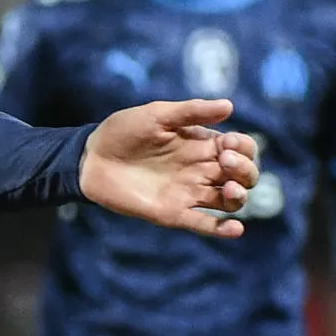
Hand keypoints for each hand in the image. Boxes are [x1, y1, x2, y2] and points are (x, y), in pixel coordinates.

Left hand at [80, 100, 260, 237]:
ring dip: (238, 196)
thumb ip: (191, 111)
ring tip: (228, 188)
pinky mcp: (173, 213)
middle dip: (245, 170)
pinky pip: (204, 225)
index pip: (241, 149)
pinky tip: (235, 228)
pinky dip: (223, 230)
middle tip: (224, 162)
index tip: (227, 144)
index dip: (244, 148)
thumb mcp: (157, 114)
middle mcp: (201, 169)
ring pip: (230, 201)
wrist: (90, 158)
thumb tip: (229, 106)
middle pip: (243, 176)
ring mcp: (188, 192)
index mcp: (202, 144)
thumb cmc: (122, 131)